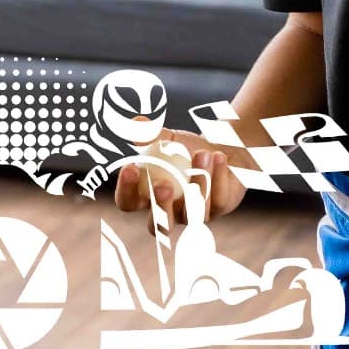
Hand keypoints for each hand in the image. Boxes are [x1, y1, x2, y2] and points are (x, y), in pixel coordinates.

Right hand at [114, 128, 246, 224]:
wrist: (222, 149)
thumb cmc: (186, 149)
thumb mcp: (167, 139)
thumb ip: (151, 134)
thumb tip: (136, 123)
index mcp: (147, 197)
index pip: (128, 202)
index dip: (126, 190)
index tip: (130, 168)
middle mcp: (169, 213)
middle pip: (157, 225)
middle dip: (159, 206)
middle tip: (163, 185)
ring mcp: (194, 214)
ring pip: (193, 212)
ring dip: (197, 183)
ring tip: (202, 153)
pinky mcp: (219, 207)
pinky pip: (218, 198)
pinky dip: (217, 175)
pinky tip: (218, 156)